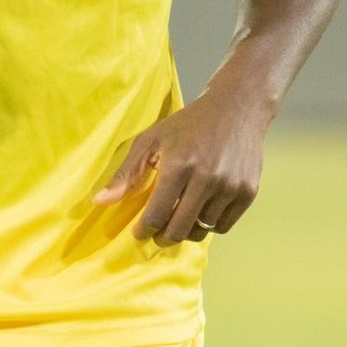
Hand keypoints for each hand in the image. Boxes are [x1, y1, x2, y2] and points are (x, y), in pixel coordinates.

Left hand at [92, 85, 271, 244]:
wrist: (237, 109)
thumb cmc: (187, 124)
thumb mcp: (151, 140)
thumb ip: (126, 174)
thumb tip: (99, 202)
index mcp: (179, 165)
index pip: (156, 215)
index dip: (143, 230)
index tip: (139, 232)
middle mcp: (207, 179)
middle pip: (179, 230)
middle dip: (162, 237)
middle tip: (157, 233)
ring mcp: (230, 187)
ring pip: (201, 230)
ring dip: (186, 229)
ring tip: (179, 217)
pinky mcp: (248, 192)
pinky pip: (223, 226)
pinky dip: (209, 224)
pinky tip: (200, 210)